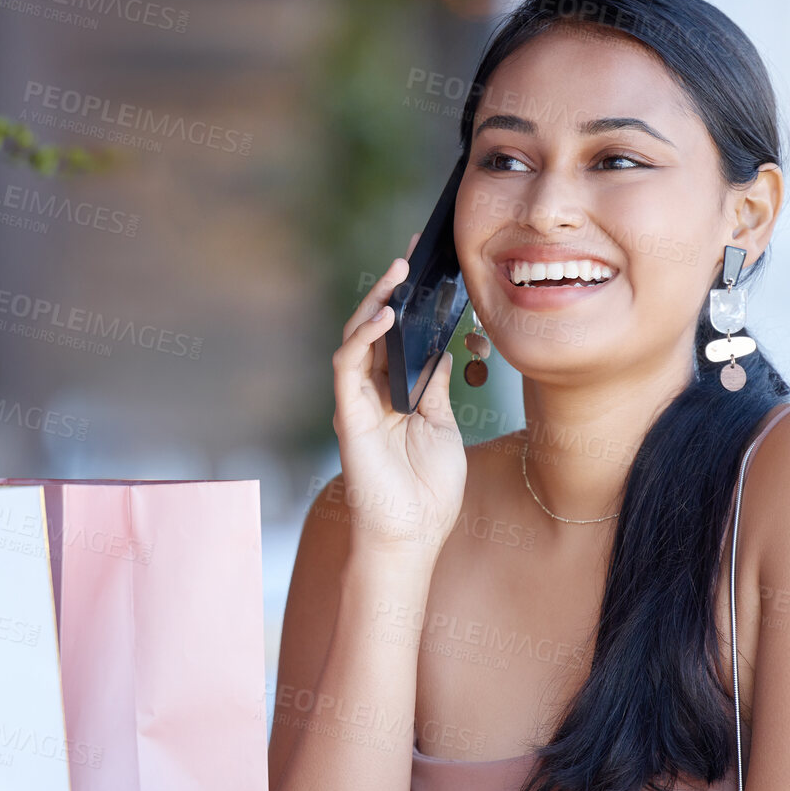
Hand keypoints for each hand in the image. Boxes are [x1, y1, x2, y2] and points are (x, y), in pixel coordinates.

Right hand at [330, 231, 467, 561]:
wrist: (412, 536)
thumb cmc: (428, 492)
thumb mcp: (441, 425)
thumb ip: (433, 385)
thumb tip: (441, 345)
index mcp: (395, 394)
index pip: (399, 336)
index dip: (410, 302)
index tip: (431, 266)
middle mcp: (371, 393)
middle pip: (376, 328)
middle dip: (392, 290)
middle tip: (413, 254)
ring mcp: (357, 402)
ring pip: (357, 338)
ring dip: (376, 303)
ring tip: (398, 273)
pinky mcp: (348, 415)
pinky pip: (348, 365)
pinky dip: (364, 338)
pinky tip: (385, 317)